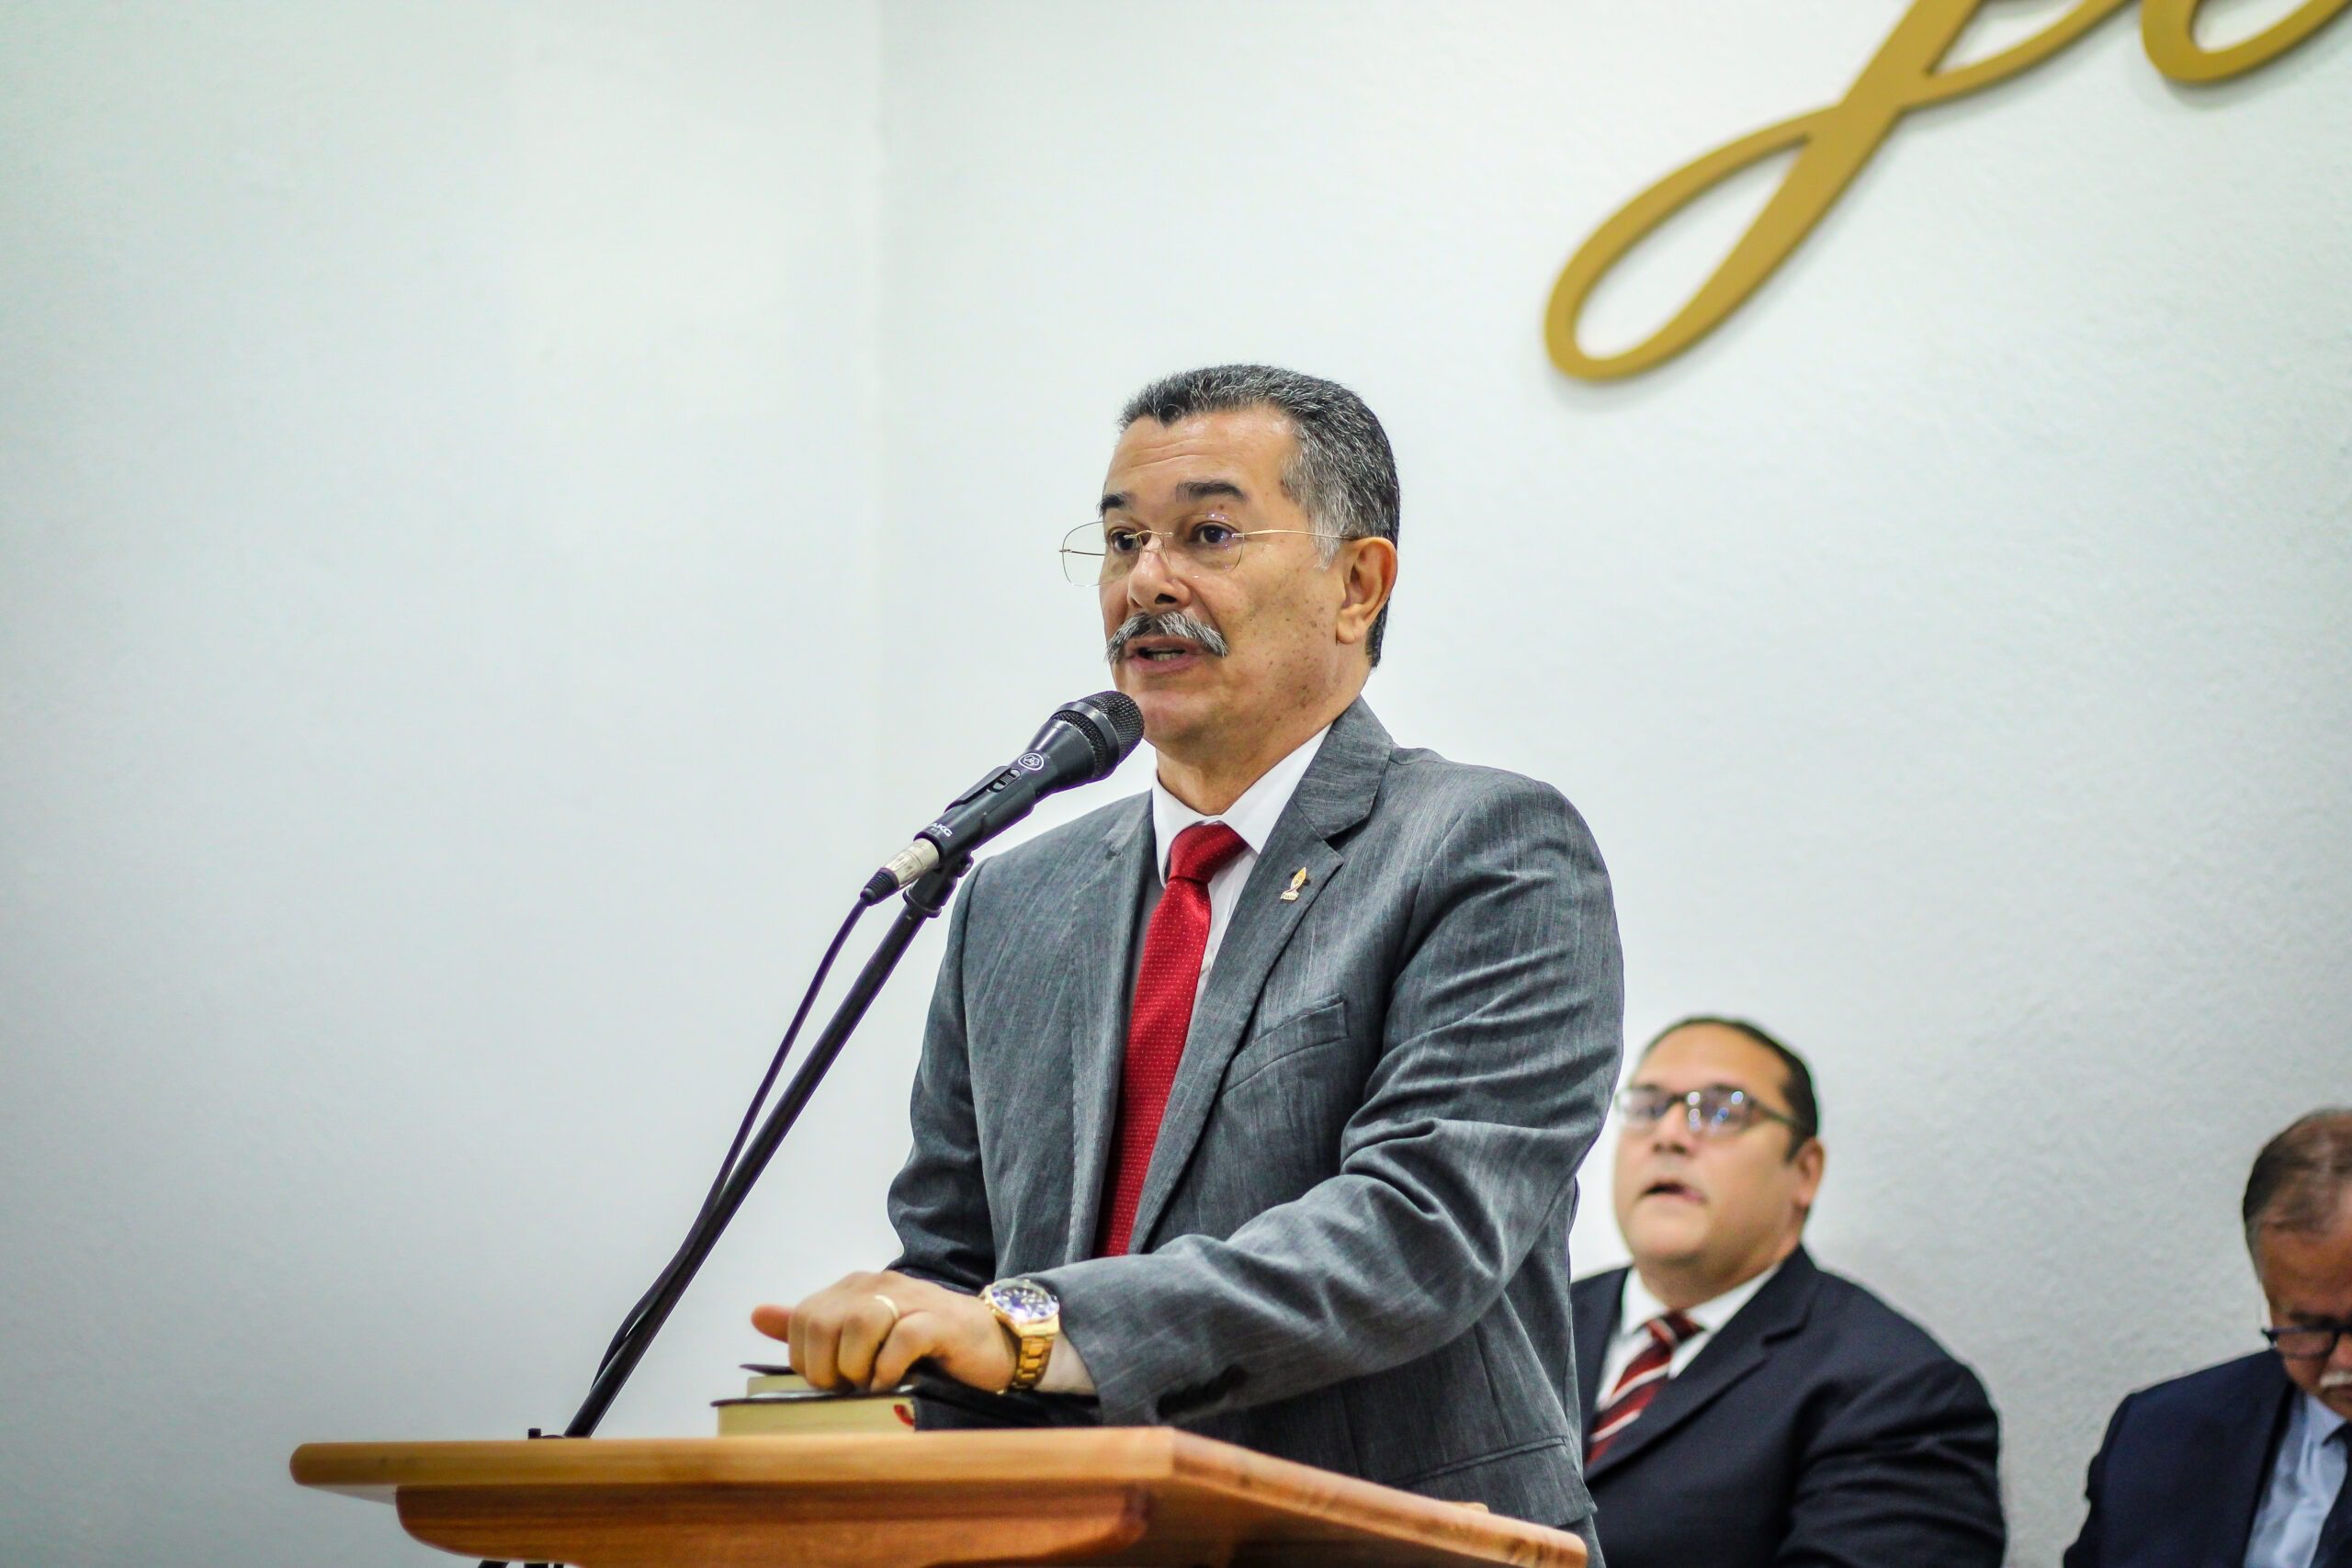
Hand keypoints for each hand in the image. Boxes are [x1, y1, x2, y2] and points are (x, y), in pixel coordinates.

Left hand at [751, 1270, 1015, 1393]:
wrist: (992, 1342)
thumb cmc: (924, 1345)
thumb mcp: (861, 1336)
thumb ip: (811, 1327)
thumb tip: (758, 1314)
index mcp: (854, 1289)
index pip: (803, 1320)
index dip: (808, 1361)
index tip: (833, 1379)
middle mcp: (878, 1285)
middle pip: (823, 1323)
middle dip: (828, 1368)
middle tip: (852, 1386)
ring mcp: (910, 1300)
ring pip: (859, 1325)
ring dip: (859, 1367)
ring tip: (873, 1382)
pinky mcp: (939, 1322)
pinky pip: (901, 1339)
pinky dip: (890, 1367)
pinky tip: (895, 1381)